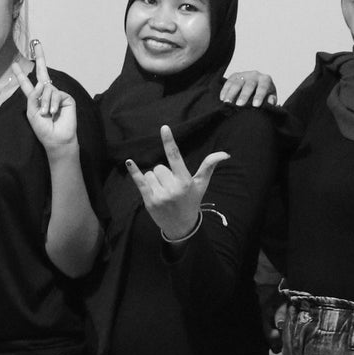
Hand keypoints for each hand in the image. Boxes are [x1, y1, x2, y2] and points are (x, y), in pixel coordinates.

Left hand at [14, 41, 77, 152]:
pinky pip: (56, 94)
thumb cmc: (43, 129)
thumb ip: (33, 97)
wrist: (57, 139)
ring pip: (47, 89)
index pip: (27, 84)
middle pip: (42, 73)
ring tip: (48, 113)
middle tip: (36, 43)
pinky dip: (53, 103)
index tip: (15, 64)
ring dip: (45, 102)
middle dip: (40, 58)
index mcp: (35, 99)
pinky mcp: (66, 98)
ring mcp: (56, 95)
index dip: (21, 74)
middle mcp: (46, 94)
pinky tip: (54, 112)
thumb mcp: (32, 112)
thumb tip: (42, 83)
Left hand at [125, 122, 228, 242]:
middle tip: (171, 186)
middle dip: (163, 174)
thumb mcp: (201, 184)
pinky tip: (129, 162)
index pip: (175, 157)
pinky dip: (134, 171)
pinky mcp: (149, 201)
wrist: (181, 226)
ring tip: (163, 192)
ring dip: (154, 180)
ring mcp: (160, 195)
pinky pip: (140, 182)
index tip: (164, 128)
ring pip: (150, 173)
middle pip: (159, 167)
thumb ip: (209, 166)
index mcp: (185, 181)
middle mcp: (172, 187)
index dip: (169, 141)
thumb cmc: (192, 201)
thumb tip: (224, 154)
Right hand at [220, 70, 277, 106]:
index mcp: (265, 80)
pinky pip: (228, 82)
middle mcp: (255, 75)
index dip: (259, 96)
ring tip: (227, 102)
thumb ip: (271, 99)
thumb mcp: (270, 96)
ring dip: (231, 93)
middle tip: (239, 105)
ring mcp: (244, 74)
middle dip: (244, 95)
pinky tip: (222, 98)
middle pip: (249, 85)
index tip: (255, 105)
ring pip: (237, 83)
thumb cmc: (265, 93)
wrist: (257, 83)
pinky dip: (225, 90)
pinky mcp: (235, 76)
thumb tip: (270, 102)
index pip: (263, 87)